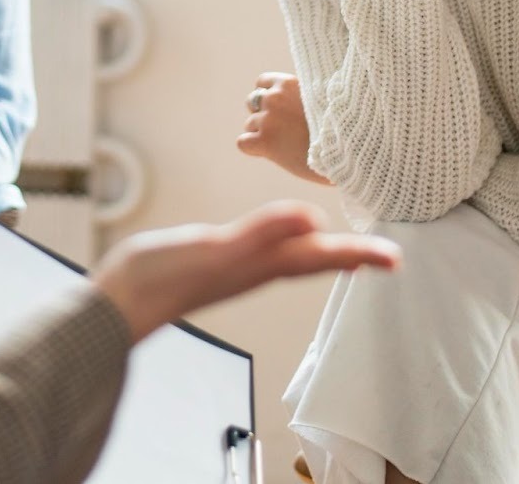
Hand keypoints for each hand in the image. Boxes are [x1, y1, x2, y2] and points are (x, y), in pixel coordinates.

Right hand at [92, 202, 398, 342]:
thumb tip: (313, 220)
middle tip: (388, 258)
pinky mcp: (217, 259)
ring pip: (295, 258)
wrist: (123, 298)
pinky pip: (267, 252)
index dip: (360, 255)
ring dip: (326, 253)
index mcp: (263, 264)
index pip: (322, 257)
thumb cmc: (165, 275)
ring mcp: (237, 266)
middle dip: (353, 257)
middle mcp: (257, 267)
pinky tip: (285, 240)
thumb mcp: (217, 250)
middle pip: (316, 260)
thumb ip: (263, 234)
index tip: (395, 259)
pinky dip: (287, 243)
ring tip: (350, 252)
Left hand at [235, 72, 330, 183]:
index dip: (268, 96)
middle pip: (252, 102)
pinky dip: (253, 148)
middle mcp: (274, 98)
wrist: (347, 151)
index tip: (280, 109)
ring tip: (286, 143)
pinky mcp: (264, 142)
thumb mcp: (324, 97)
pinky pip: (243, 142)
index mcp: (288, 83)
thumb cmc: (341, 126)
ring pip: (249, 124)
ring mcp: (267, 120)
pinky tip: (270, 153)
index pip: (261, 82)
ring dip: (262, 133)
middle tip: (283, 129)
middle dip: (263, 114)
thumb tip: (297, 96)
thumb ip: (304, 93)